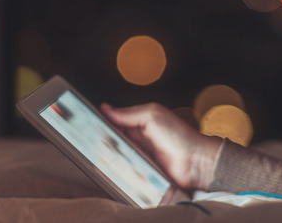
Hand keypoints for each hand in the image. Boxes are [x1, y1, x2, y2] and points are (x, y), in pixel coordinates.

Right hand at [100, 102, 222, 189]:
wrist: (196, 163)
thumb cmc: (179, 135)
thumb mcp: (152, 116)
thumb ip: (128, 114)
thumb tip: (105, 108)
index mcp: (138, 122)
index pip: (113, 121)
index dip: (100, 121)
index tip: (85, 121)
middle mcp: (136, 140)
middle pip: (111, 139)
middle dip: (102, 140)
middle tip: (90, 140)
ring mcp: (138, 157)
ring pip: (115, 156)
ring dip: (109, 155)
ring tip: (99, 154)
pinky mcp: (141, 173)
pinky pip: (125, 171)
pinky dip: (119, 169)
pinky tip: (113, 167)